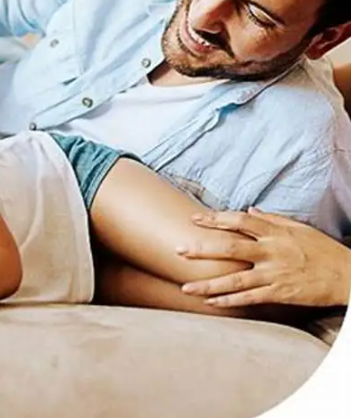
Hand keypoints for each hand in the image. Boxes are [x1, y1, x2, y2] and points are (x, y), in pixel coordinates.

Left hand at [177, 209, 350, 307]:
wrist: (347, 275)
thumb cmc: (322, 249)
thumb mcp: (298, 227)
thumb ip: (271, 218)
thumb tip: (250, 209)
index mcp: (274, 232)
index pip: (238, 220)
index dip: (215, 219)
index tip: (194, 219)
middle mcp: (271, 251)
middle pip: (230, 248)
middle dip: (201, 249)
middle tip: (178, 250)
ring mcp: (274, 274)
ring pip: (235, 279)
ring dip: (208, 284)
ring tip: (186, 288)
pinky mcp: (280, 293)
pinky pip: (249, 298)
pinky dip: (229, 301)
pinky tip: (212, 304)